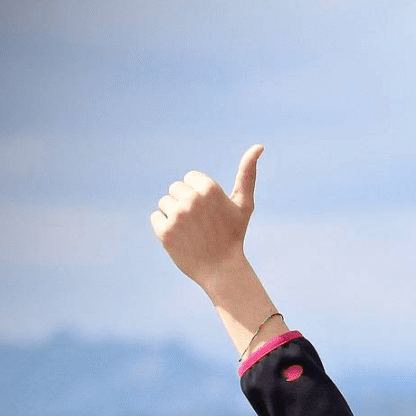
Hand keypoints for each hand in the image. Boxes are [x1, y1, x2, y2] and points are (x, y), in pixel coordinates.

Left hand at [151, 144, 263, 290]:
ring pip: (165, 202)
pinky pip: (156, 217)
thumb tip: (259, 145)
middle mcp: (192, 199)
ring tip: (191, 231)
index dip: (199, 194)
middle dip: (185, 203)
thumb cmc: (234, 235)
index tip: (210, 212)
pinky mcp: (164, 231)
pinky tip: (181, 238)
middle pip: (175, 189)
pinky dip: (165, 227)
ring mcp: (177, 215)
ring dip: (174, 215)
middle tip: (201, 224)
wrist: (222, 269)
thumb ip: (247, 174)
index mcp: (209, 188)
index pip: (189, 178)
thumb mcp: (244, 204)